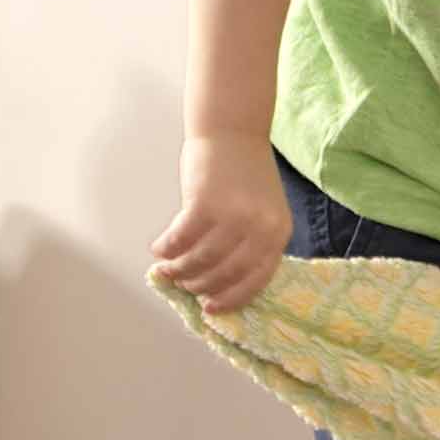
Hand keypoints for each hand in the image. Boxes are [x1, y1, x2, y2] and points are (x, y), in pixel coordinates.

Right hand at [151, 134, 291, 314]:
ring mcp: (234, 216)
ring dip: (180, 270)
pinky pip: (181, 239)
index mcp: (280, 231)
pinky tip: (159, 250)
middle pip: (227, 273)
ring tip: (167, 270)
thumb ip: (250, 241)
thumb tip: (218, 281)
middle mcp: (261, 227)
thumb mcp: (263, 210)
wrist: (233, 132)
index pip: (259, 277)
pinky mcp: (205, 203)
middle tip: (184, 286)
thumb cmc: (245, 173)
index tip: (212, 308)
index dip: (233, 297)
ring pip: (202, 260)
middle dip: (201, 285)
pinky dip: (167, 249)